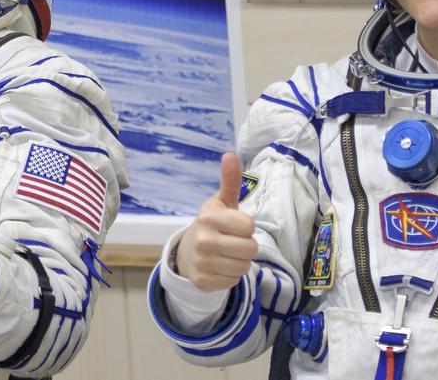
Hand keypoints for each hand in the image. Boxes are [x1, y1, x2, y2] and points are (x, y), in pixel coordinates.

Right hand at [174, 152, 257, 291]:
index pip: (249, 226)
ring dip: (240, 262)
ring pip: (244, 267)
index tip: (235, 226)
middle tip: (232, 242)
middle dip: (246, 246)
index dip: (246, 227)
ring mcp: (202, 262)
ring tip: (226, 254)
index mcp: (209, 218)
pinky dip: (230, 276)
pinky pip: (233, 281)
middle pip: (250, 249)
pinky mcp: (203, 282)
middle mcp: (204, 240)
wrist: (187, 251)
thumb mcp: (221, 202)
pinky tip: (219, 267)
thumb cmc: (212, 224)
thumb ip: (230, 181)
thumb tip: (230, 154)